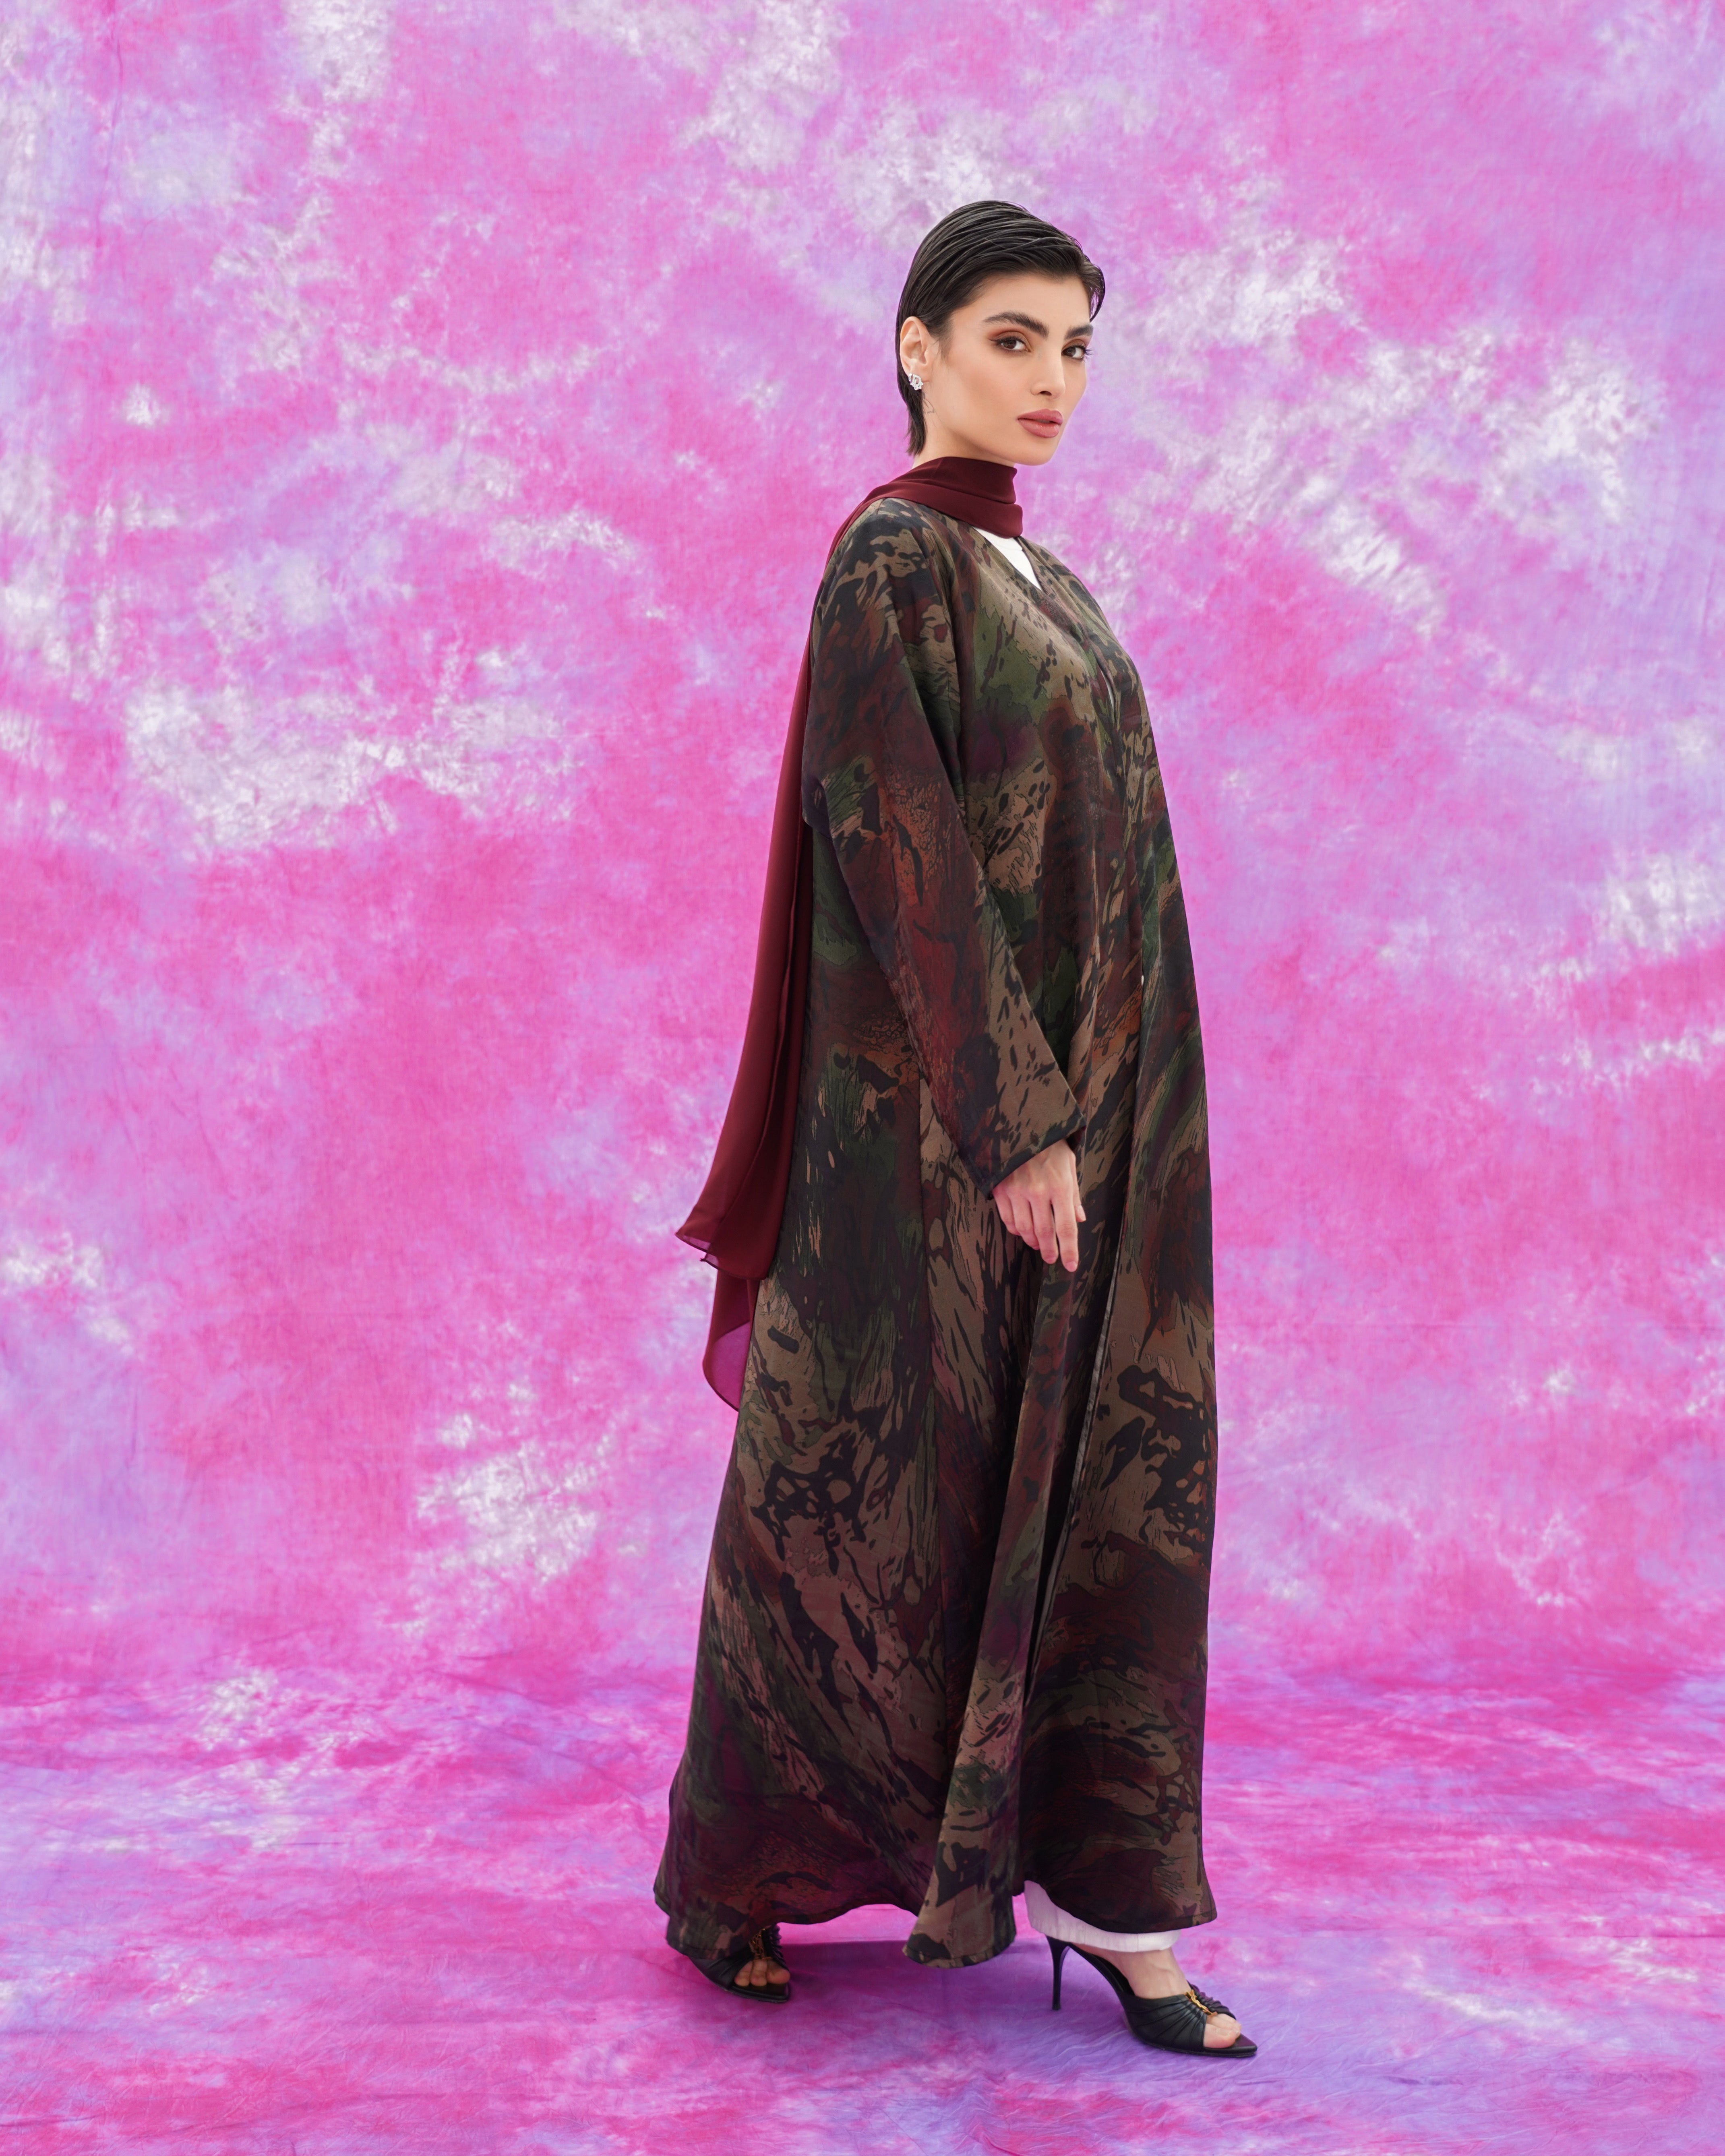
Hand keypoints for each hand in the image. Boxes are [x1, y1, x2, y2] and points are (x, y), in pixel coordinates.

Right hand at [992, 1139, 1084, 1271]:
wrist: (1019, 1123)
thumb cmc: (1048, 1144)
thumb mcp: (1068, 1164)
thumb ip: (1073, 1194)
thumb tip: (1079, 1219)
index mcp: (1060, 1186)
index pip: (1066, 1227)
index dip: (1069, 1250)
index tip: (1070, 1265)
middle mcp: (1039, 1192)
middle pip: (1044, 1233)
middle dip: (1049, 1250)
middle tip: (1051, 1258)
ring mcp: (1017, 1191)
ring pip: (1024, 1229)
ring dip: (1032, 1241)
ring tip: (1038, 1244)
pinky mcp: (1001, 1189)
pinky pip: (1008, 1219)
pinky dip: (1015, 1229)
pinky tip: (1021, 1230)